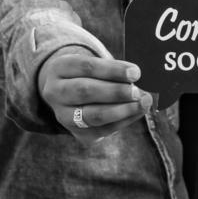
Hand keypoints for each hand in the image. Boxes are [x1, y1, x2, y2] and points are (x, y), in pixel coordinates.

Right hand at [38, 47, 152, 143]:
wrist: (71, 95)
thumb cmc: (92, 75)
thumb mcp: (97, 66)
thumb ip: (116, 72)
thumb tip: (140, 82)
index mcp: (59, 68)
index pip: (86, 66)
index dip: (113, 70)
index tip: (135, 72)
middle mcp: (55, 92)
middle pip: (85, 91)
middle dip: (115, 92)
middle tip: (137, 92)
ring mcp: (63, 115)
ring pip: (92, 115)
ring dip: (121, 110)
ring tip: (142, 103)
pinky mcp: (77, 132)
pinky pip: (102, 130)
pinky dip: (123, 121)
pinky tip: (137, 112)